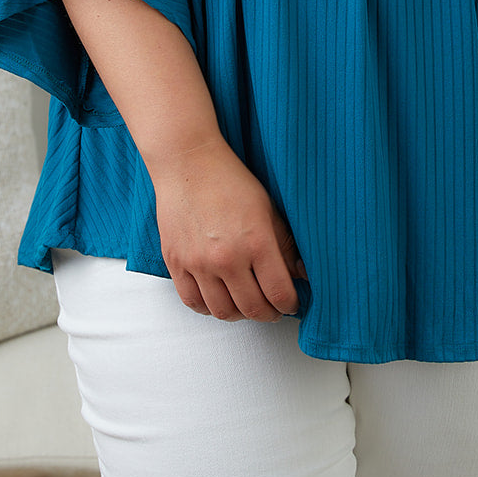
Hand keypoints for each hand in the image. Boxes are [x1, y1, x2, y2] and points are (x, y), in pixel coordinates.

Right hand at [151, 135, 305, 321]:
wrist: (188, 163)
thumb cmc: (229, 180)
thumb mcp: (267, 208)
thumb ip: (285, 245)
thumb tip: (301, 275)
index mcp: (256, 242)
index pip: (279, 294)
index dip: (290, 305)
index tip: (291, 302)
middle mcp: (227, 258)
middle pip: (253, 310)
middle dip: (269, 313)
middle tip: (272, 307)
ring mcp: (198, 263)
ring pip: (223, 312)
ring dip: (240, 314)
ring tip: (246, 302)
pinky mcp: (176, 263)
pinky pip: (193, 302)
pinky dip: (208, 307)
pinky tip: (218, 297)